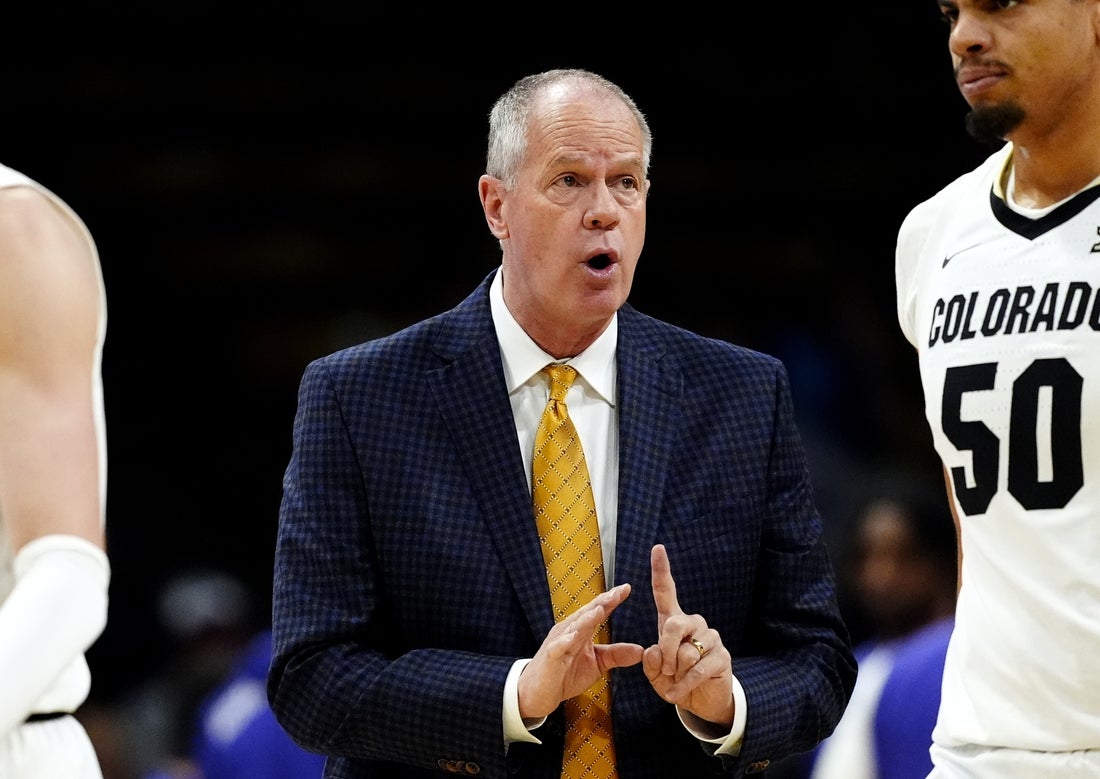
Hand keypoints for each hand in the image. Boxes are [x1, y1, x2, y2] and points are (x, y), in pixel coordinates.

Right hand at [518, 583, 643, 719]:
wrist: (538, 692)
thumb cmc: (565, 674)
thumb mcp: (596, 664)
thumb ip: (616, 655)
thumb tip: (640, 651)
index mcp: (582, 630)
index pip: (598, 611)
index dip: (612, 600)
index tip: (626, 588)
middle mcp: (570, 631)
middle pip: (587, 613)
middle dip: (603, 602)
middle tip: (618, 592)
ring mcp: (559, 643)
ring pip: (574, 627)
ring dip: (586, 618)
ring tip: (600, 609)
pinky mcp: (550, 657)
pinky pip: (557, 648)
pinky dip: (565, 642)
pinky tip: (574, 637)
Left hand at [642, 544, 733, 726]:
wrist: (701, 701)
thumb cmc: (675, 680)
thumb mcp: (655, 673)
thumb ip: (650, 662)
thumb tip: (654, 650)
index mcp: (673, 621)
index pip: (666, 591)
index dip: (661, 570)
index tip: (657, 548)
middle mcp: (694, 623)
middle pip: (672, 626)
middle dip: (663, 652)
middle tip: (665, 670)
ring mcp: (711, 638)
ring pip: (686, 652)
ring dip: (676, 673)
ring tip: (678, 679)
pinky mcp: (722, 657)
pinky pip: (698, 669)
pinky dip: (684, 685)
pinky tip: (678, 692)